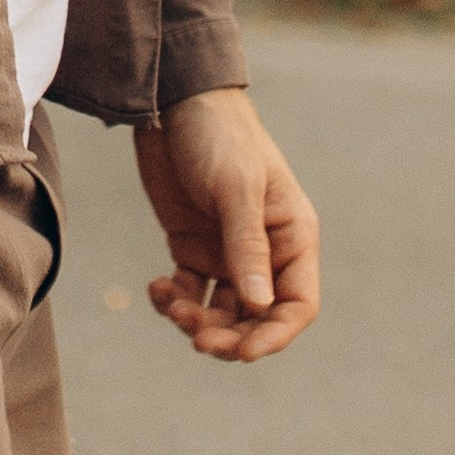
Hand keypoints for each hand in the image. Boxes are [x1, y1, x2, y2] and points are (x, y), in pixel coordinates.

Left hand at [135, 87, 319, 363]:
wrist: (171, 103)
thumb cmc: (218, 136)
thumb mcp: (236, 188)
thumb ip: (248, 247)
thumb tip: (260, 306)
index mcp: (292, 236)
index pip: (297, 304)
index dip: (275, 335)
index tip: (242, 351)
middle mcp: (264, 250)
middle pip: (258, 318)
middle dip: (230, 336)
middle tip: (197, 338)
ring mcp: (226, 251)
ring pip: (221, 312)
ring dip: (197, 321)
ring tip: (172, 304)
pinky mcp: (191, 246)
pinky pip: (189, 293)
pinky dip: (174, 301)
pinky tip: (157, 287)